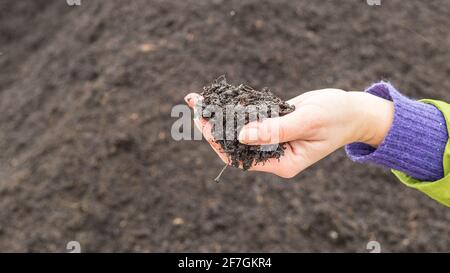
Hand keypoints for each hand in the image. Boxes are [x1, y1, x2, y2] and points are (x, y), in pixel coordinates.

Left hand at [184, 89, 393, 177]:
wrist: (352, 110)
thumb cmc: (336, 117)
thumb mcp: (307, 122)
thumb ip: (275, 130)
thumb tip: (241, 134)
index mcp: (282, 163)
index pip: (242, 158)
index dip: (219, 142)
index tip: (203, 124)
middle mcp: (273, 154)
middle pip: (235, 143)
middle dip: (213, 126)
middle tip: (195, 105)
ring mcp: (272, 139)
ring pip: (240, 129)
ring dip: (220, 115)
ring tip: (198, 99)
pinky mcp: (273, 123)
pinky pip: (250, 117)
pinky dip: (235, 107)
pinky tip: (220, 97)